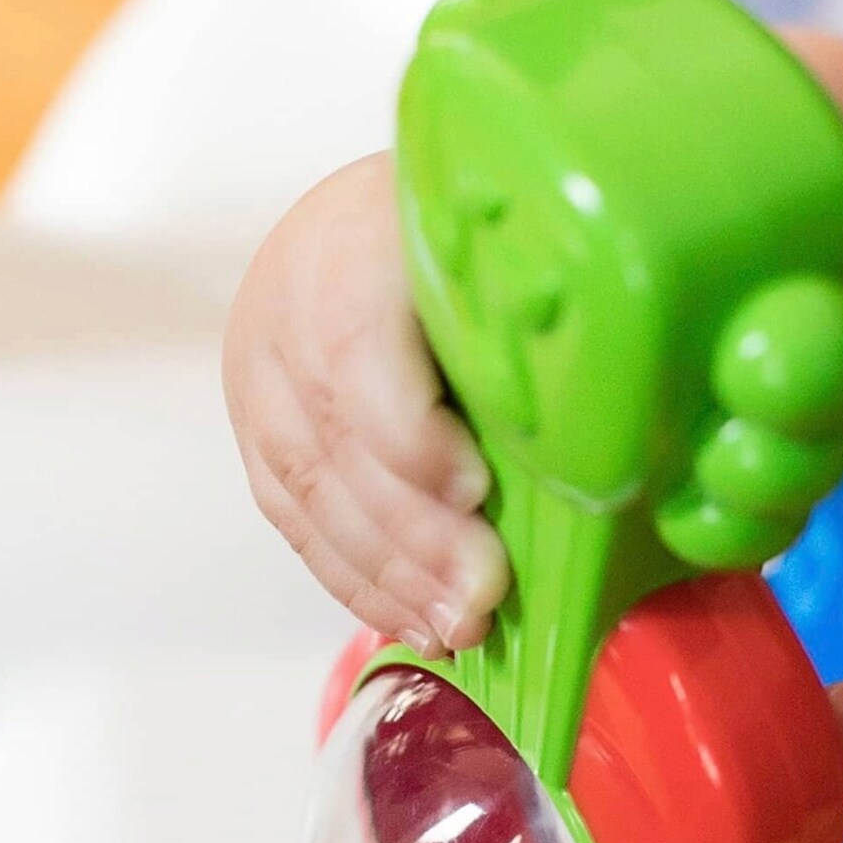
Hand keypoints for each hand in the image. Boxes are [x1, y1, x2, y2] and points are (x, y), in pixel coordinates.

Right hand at [223, 153, 507, 650]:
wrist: (359, 214)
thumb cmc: (456, 234)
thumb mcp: (491, 243)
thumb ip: (519, 313)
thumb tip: (589, 423)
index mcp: (351, 243)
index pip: (355, 348)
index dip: (408, 433)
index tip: (475, 490)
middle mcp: (285, 308)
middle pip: (335, 439)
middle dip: (413, 535)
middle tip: (484, 598)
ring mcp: (258, 375)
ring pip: (308, 492)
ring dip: (387, 575)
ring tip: (457, 628)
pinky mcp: (253, 432)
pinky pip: (292, 517)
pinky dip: (352, 578)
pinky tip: (406, 617)